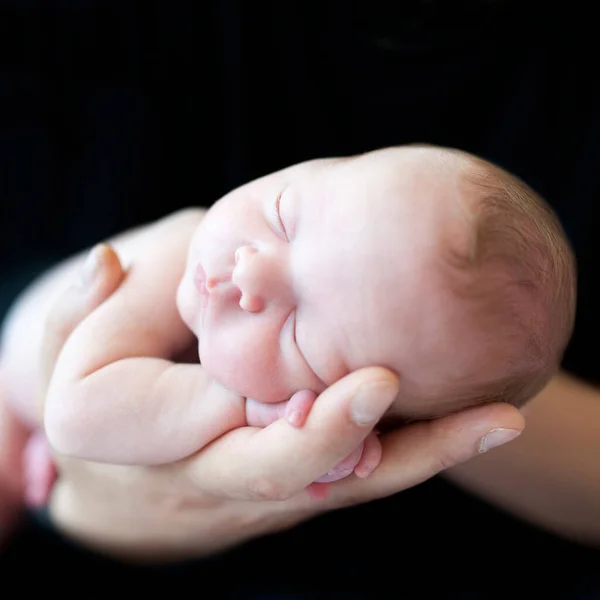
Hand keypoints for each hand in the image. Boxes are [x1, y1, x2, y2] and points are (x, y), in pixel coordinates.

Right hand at [41, 244, 524, 561]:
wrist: (110, 472)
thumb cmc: (91, 387)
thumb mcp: (68, 345)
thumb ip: (83, 308)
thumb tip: (108, 261)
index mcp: (140, 445)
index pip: (208, 431)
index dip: (280, 414)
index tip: (352, 378)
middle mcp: (205, 479)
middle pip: (279, 474)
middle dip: (339, 437)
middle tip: (393, 385)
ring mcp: (256, 489)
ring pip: (337, 485)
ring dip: (417, 457)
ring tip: (492, 420)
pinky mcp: (292, 485)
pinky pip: (357, 477)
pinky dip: (418, 455)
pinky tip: (480, 428)